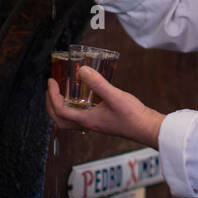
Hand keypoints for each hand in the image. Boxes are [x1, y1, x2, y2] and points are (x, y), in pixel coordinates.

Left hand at [46, 67, 163, 147]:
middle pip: (59, 120)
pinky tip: (82, 98)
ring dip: (60, 109)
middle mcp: (88, 124)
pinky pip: (80, 118)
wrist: (147, 128)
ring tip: (62, 94)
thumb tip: (82, 70)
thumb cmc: (132, 115)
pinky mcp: (101, 122)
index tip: (51, 81)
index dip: (52, 95)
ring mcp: (94, 125)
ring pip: (69, 122)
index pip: (60, 110)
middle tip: (51, 90)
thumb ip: (98, 83)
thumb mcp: (114, 96)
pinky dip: (74, 109)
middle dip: (50, 105)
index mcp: (86, 119)